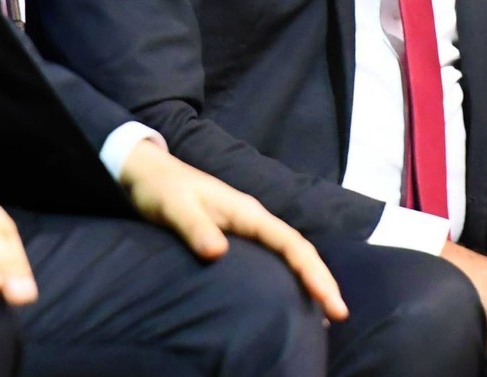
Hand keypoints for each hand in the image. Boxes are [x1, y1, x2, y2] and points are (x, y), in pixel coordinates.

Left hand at [118, 140, 345, 319]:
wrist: (148, 172)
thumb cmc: (162, 190)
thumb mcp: (175, 208)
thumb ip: (196, 229)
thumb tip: (218, 253)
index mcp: (248, 213)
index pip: (291, 243)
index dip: (312, 271)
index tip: (330, 298)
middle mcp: (255, 220)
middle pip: (299, 250)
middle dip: (321, 279)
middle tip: (338, 313)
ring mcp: (247, 228)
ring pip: (289, 254)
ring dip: (308, 279)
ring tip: (324, 312)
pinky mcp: (237, 236)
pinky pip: (273, 257)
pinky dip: (289, 276)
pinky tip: (289, 295)